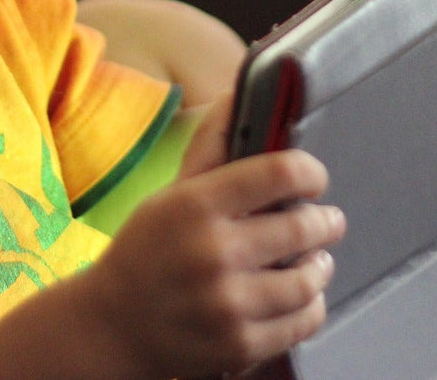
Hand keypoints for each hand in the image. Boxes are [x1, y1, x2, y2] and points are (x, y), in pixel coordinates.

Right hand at [82, 146, 344, 378]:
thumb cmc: (146, 252)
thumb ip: (212, 145)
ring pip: (309, 278)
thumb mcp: (171, 193)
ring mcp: (227, 305)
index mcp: (196, 205)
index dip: (311, 173)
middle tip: (326, 221)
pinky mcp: (238, 346)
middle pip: (304, 226)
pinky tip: (300, 296)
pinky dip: (311, 306)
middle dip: (325, 222)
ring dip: (320, 265)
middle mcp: (213, 253)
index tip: (314, 179)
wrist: (110, 330)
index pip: (281, 172)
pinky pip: (303, 322)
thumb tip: (238, 91)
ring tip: (313, 260)